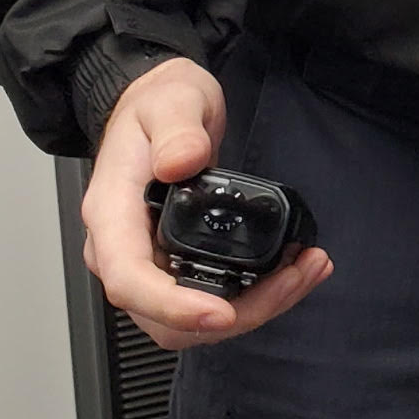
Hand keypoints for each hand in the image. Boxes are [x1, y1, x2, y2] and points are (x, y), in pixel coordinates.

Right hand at [81, 55, 331, 350]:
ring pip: (193, 317)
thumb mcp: (171, 101)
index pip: (130, 280)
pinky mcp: (176, 262)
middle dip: (236, 313)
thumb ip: (177, 130)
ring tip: (306, 270)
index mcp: (111, 216)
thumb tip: (181, 162)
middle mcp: (124, 250)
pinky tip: (292, 270)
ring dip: (254, 307)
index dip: (173, 306)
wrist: (158, 105)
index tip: (221, 313)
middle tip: (293, 278)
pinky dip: (254, 294)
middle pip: (167, 317)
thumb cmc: (156, 104)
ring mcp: (149, 261)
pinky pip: (209, 296)